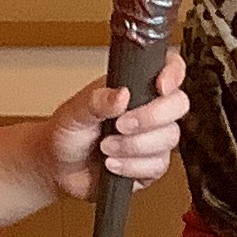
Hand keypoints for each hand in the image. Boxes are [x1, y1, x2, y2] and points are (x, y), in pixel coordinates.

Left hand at [41, 51, 189, 200]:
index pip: (170, 68)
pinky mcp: (150, 165)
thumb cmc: (67, 132)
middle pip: (178, 105)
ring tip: (106, 147)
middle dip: (151, 117)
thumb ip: (96, 101)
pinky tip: (112, 164)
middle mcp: (148, 110)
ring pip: (169, 138)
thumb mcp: (74, 111)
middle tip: (120, 124)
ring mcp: (152, 138)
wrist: (58, 167)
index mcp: (134, 86)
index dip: (173, 74)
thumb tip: (121, 95)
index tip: (160, 87)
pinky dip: (132, 167)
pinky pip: (158, 166)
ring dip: (134, 146)